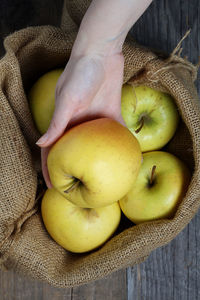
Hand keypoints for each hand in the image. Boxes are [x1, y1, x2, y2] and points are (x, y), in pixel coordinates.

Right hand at [36, 52, 124, 187]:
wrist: (102, 54)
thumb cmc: (80, 74)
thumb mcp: (67, 99)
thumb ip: (56, 123)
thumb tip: (40, 145)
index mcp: (65, 123)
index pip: (53, 151)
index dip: (50, 170)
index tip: (53, 188)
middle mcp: (79, 126)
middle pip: (75, 153)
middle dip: (76, 172)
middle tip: (81, 192)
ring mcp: (96, 122)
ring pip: (96, 147)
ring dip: (100, 162)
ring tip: (106, 180)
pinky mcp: (112, 114)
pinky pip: (118, 133)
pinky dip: (123, 144)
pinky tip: (131, 158)